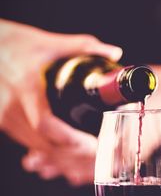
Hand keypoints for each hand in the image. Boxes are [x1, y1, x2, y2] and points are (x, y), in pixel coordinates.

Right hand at [0, 18, 121, 184]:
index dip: (69, 140)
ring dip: (57, 153)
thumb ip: (83, 46)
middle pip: (42, 143)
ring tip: (80, 151)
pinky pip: (25, 140)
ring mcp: (3, 116)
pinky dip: (43, 147)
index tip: (90, 143)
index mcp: (26, 89)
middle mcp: (12, 107)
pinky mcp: (1, 120)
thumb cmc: (15, 43)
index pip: (46, 125)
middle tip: (93, 149)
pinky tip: (57, 146)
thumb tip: (115, 52)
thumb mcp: (49, 42)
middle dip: (69, 152)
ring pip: (33, 146)